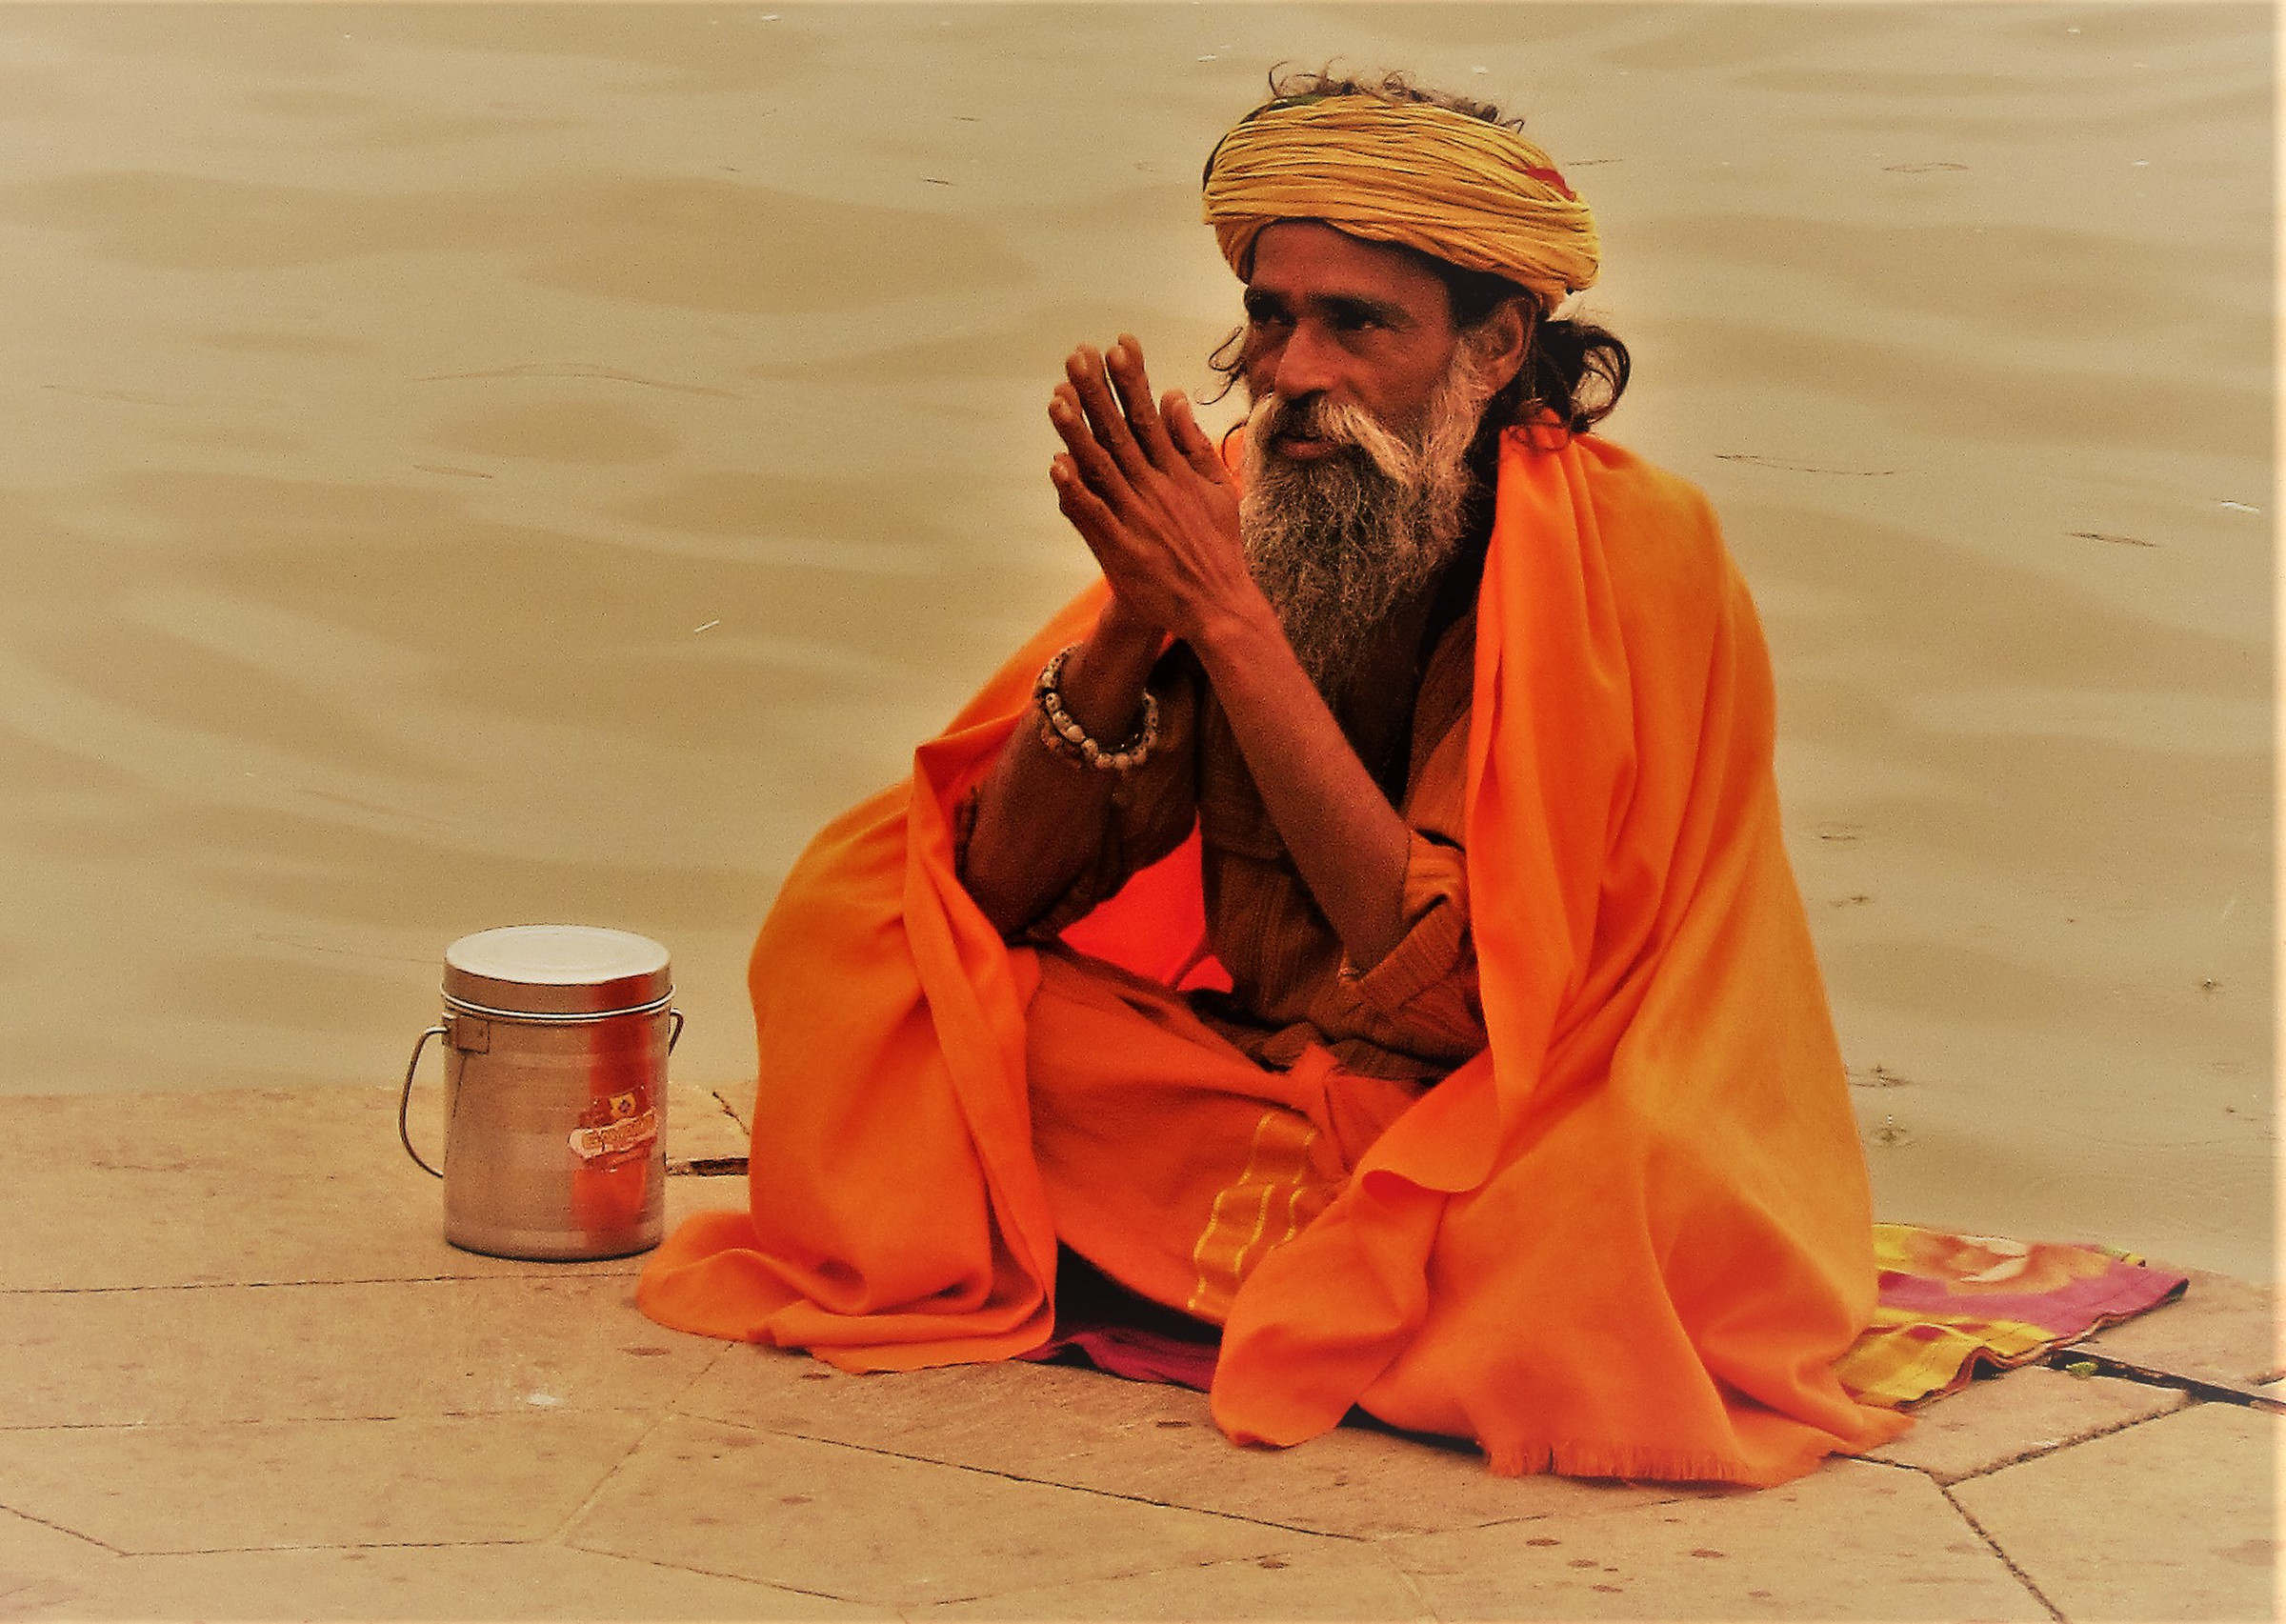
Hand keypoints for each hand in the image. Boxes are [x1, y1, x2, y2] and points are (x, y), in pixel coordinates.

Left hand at [1047, 335, 1259, 646]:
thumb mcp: (1219, 488)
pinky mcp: (1120, 549)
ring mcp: (1136, 518)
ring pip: (1101, 468)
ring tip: (1057, 399)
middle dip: (1097, 393)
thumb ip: (1194, 443)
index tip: (1116, 347)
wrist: (1216, 604)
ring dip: (1077, 433)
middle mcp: (1155, 488)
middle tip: (1076, 357)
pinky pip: (1093, 514)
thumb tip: (1175, 398)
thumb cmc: (1218, 546)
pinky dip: (1076, 490)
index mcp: (1177, 472)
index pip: (1148, 416)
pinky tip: (1057, 465)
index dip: (1131, 381)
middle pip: (1119, 433)